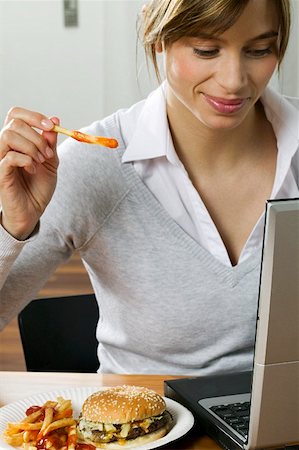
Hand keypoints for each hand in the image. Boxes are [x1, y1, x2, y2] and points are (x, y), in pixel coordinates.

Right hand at [0, 107, 59, 239]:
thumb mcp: (51, 161)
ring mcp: (1, 159)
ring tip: (41, 161)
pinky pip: (9, 157)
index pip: (16, 114)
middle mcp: (5, 146)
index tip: (50, 126)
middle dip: (37, 136)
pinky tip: (33, 169)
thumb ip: (50, 142)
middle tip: (48, 154)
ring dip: (31, 147)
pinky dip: (26, 160)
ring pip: (9, 136)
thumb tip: (54, 120)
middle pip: (14, 123)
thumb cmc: (39, 187)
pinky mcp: (1, 173)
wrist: (34, 211)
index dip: (33, 116)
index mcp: (16, 140)